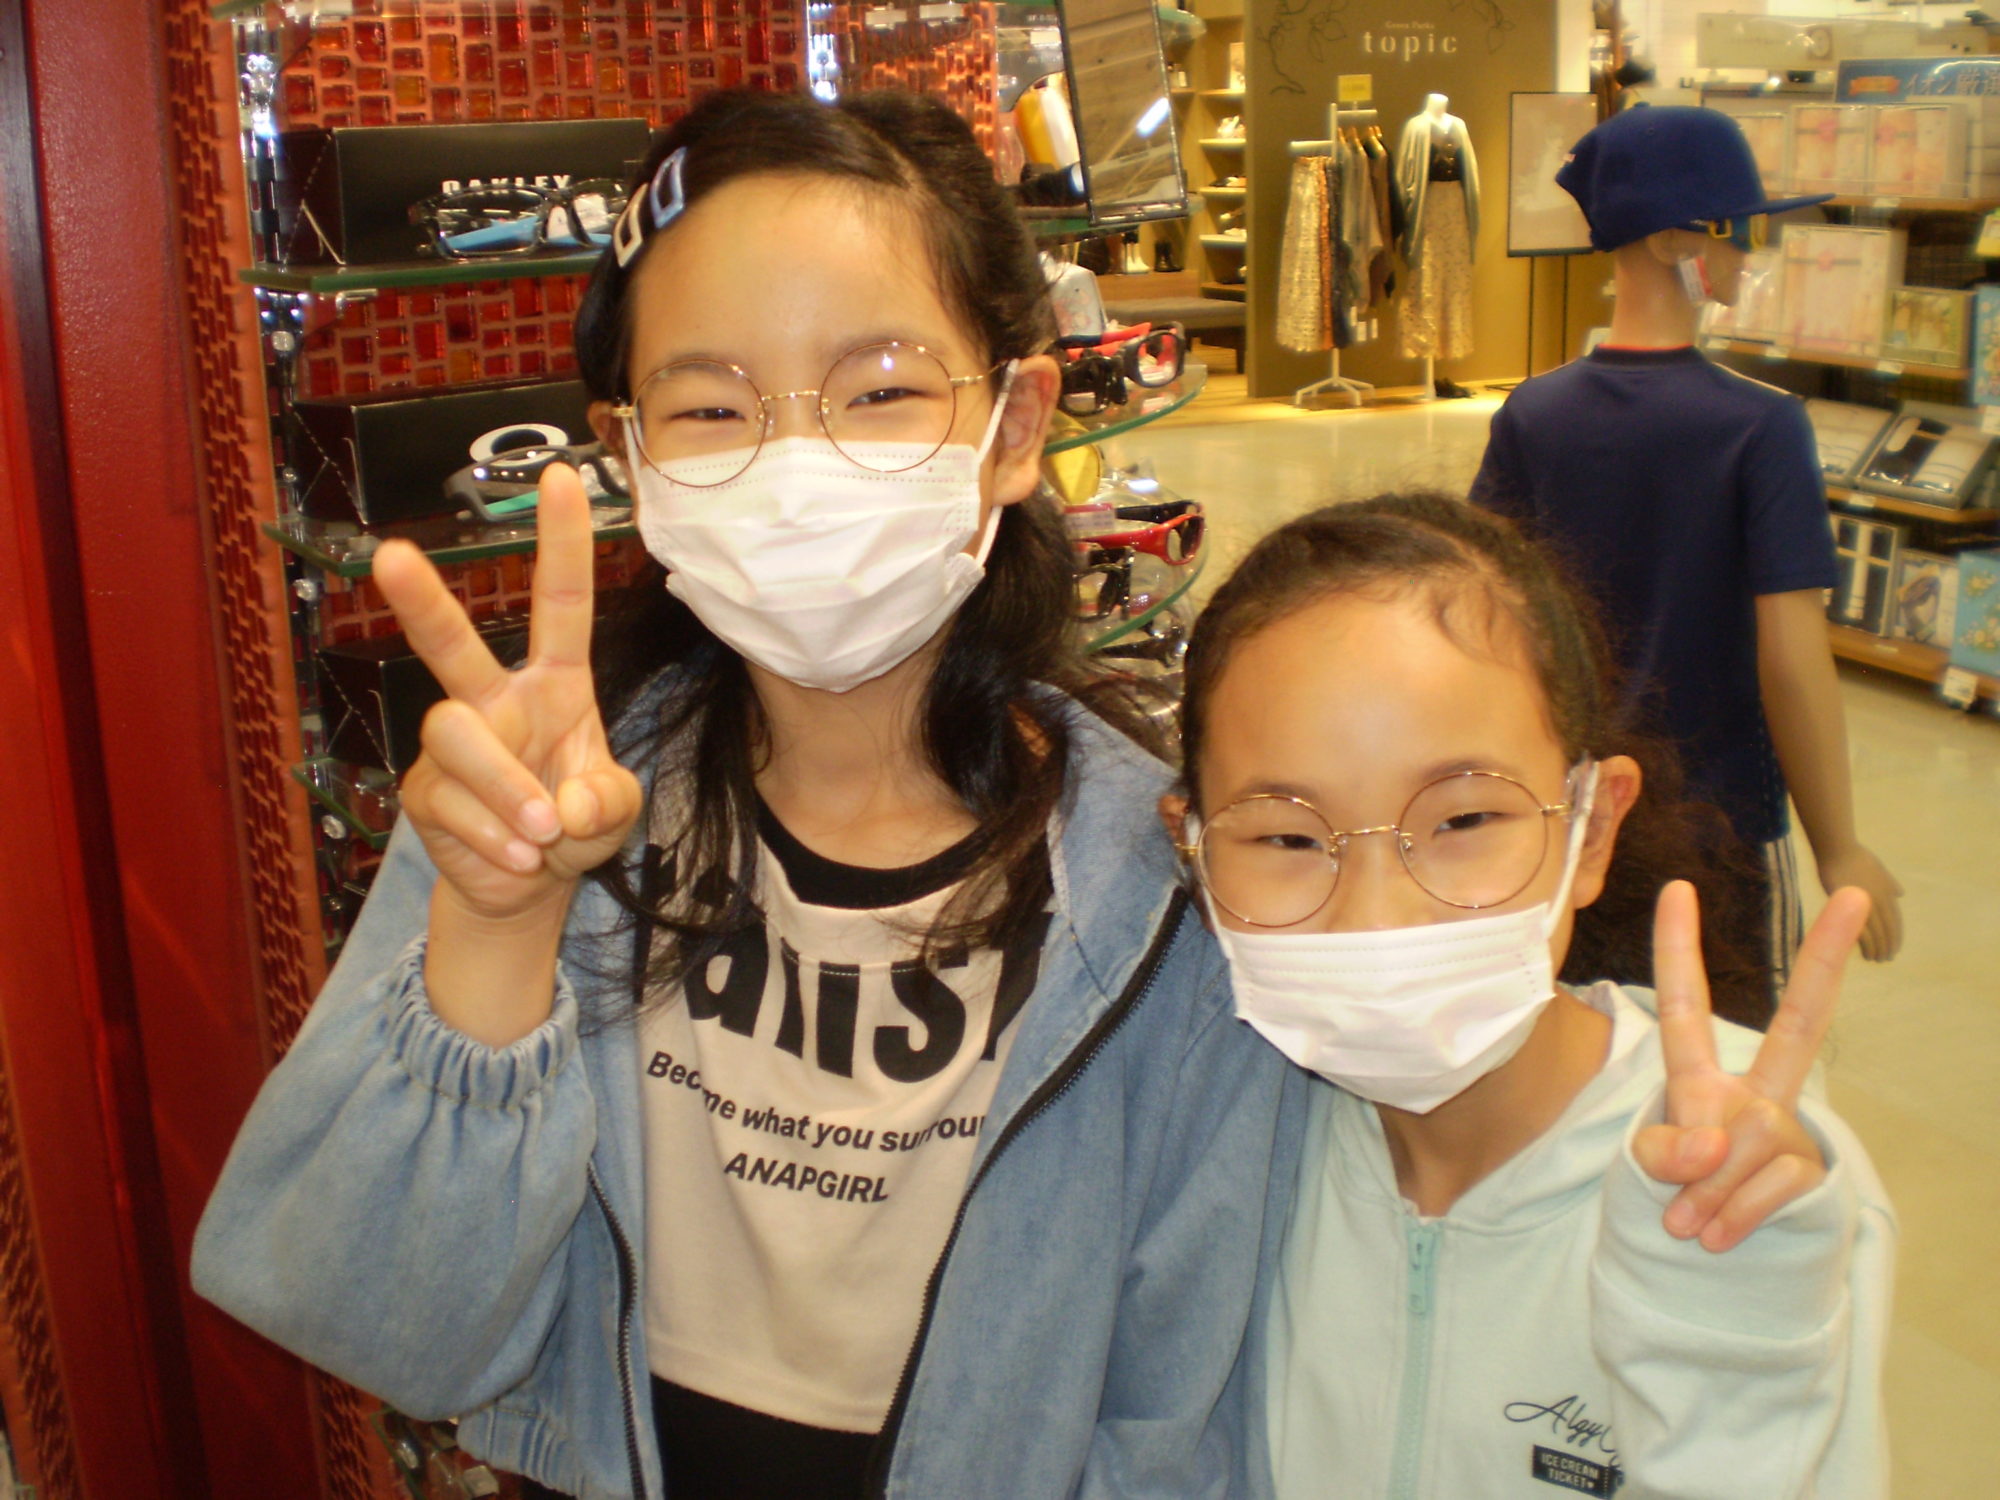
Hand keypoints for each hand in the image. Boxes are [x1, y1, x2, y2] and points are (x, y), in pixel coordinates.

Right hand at [374, 464, 643, 927]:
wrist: (525, 886)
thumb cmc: (573, 825)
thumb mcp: (615, 814)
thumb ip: (608, 803)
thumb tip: (566, 806)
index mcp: (555, 684)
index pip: (561, 603)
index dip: (562, 542)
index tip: (561, 476)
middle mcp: (495, 700)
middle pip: (452, 643)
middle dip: (422, 601)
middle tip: (391, 554)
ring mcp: (453, 745)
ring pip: (455, 735)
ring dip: (505, 790)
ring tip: (540, 836)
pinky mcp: (424, 792)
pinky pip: (452, 806)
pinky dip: (494, 841)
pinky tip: (517, 861)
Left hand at [1632, 880, 1870, 1252]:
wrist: (1719, 1262)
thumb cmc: (1681, 1193)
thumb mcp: (1651, 1165)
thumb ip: (1666, 1150)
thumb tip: (1715, 1146)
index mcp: (1701, 1076)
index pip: (1684, 1005)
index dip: (1676, 949)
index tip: (1678, 887)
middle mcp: (1755, 1093)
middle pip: (1801, 1022)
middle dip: (1827, 957)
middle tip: (1856, 888)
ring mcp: (1788, 1130)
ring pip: (1740, 1146)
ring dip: (1702, 1195)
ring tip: (1689, 1221)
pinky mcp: (1809, 1174)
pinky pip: (1758, 1190)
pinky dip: (1727, 1218)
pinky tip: (1716, 1238)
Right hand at [1816, 844, 1902, 961]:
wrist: (1837, 849)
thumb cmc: (1855, 857)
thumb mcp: (1880, 869)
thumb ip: (1890, 884)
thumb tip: (1900, 895)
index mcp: (1888, 894)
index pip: (1896, 921)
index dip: (1896, 937)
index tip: (1894, 949)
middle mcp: (1882, 900)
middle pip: (1888, 929)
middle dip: (1889, 946)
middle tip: (1887, 959)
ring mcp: (1867, 903)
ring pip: (1877, 933)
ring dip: (1878, 948)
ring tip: (1876, 959)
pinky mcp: (1851, 905)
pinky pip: (1862, 930)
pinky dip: (1866, 945)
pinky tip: (1864, 953)